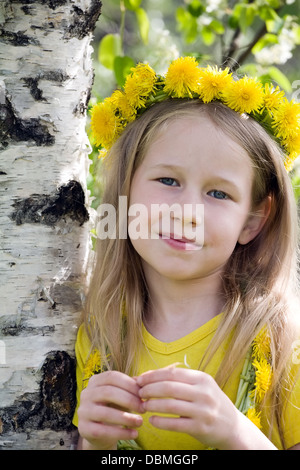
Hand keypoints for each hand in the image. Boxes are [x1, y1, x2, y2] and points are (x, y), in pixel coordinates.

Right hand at [77, 371, 143, 449]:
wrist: (100, 431)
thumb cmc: (114, 407)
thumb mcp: (121, 395)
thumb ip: (130, 387)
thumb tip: (142, 381)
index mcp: (95, 381)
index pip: (112, 376)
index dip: (129, 384)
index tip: (143, 394)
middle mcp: (86, 393)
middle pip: (108, 392)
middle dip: (129, 400)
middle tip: (143, 408)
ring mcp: (83, 411)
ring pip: (105, 413)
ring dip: (126, 418)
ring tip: (140, 422)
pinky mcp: (84, 428)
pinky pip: (103, 431)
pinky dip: (121, 433)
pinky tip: (134, 433)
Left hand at [136, 366, 272, 449]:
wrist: (233, 427)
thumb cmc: (210, 402)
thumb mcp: (200, 386)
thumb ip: (178, 380)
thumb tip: (147, 375)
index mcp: (202, 379)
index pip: (171, 373)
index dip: (152, 376)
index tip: (139, 380)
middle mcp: (204, 393)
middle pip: (169, 387)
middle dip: (149, 389)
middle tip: (139, 393)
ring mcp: (203, 411)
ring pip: (170, 405)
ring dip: (152, 405)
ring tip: (143, 406)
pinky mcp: (200, 428)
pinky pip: (175, 424)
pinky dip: (160, 422)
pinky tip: (152, 420)